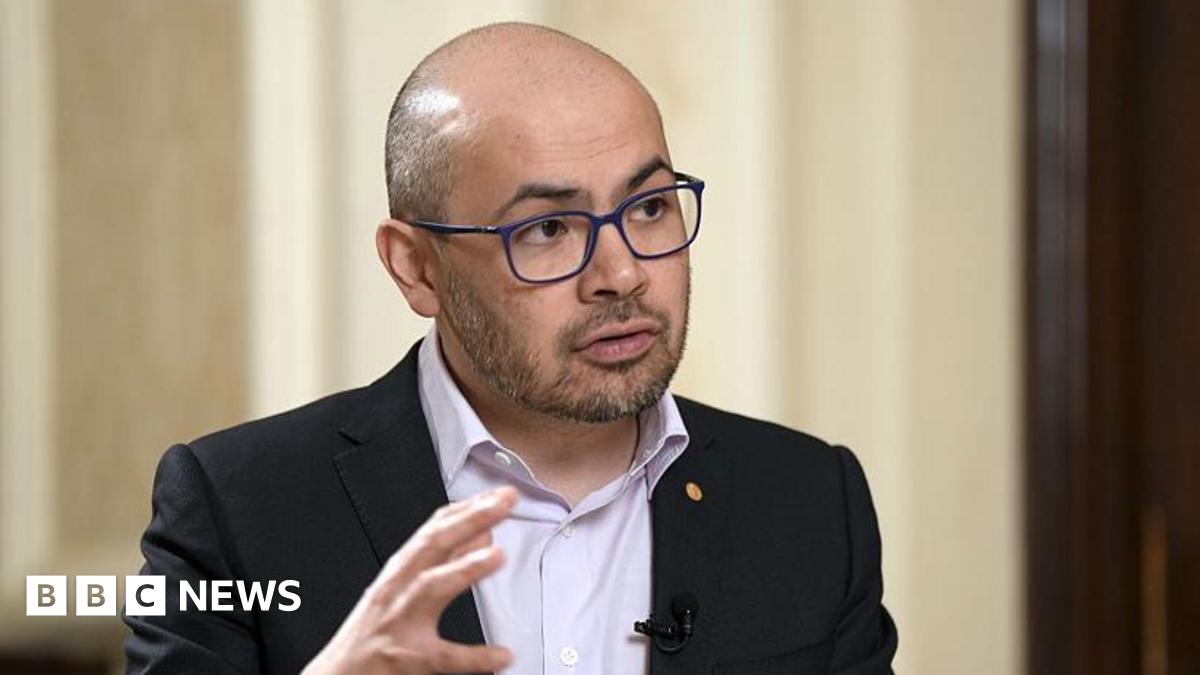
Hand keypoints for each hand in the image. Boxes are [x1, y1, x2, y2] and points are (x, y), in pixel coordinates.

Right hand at [303, 486, 517, 673]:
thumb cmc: (371, 635)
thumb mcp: (400, 590)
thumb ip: (442, 563)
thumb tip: (481, 534)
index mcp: (398, 574)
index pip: (433, 530)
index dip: (467, 508)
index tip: (498, 494)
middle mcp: (396, 592)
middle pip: (432, 546)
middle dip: (469, 520)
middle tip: (504, 503)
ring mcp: (399, 624)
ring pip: (429, 589)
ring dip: (462, 569)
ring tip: (496, 555)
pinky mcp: (405, 661)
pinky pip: (442, 658)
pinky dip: (472, 657)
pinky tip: (499, 655)